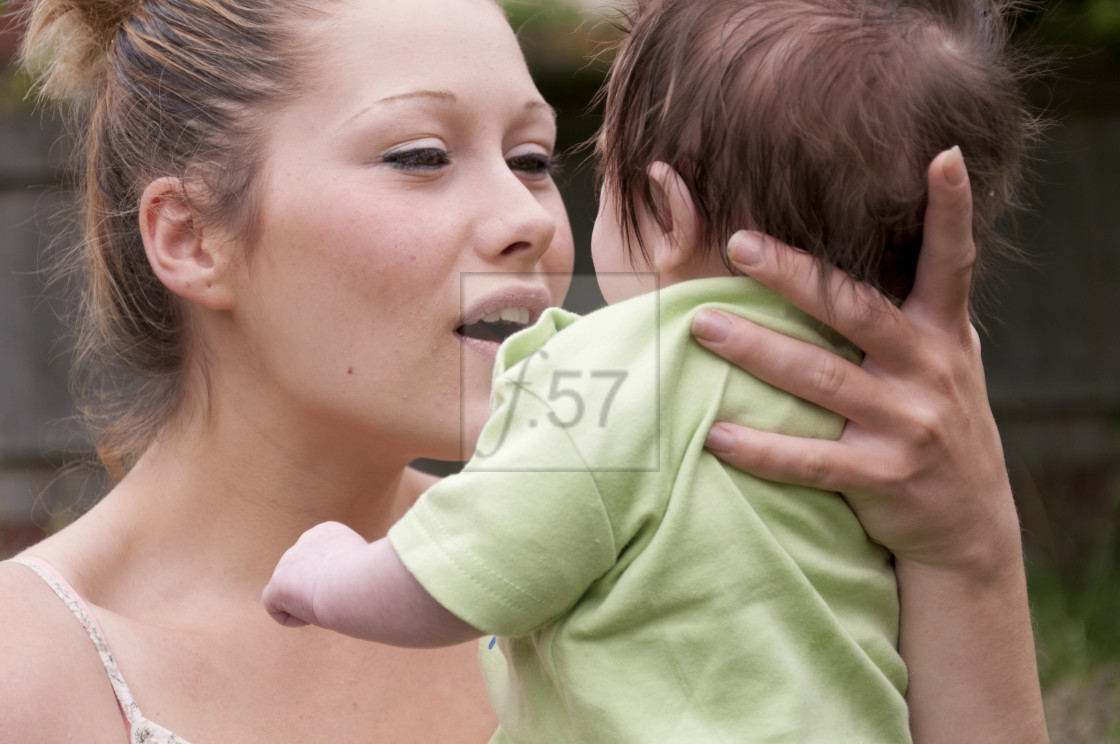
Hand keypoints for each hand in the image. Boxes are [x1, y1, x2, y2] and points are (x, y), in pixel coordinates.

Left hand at [262, 521, 367, 628]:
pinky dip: (294, 618)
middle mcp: (305, 540)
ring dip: (311, 604)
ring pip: (293, 594)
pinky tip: (313, 613)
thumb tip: (343, 588)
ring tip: (331, 602)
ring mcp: (288, 561)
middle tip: (343, 597)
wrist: (361, 585)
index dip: (338, 580)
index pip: (323, 563)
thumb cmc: (373, 582)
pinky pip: (276, 608)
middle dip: (321, 591)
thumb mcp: (364, 568)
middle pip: (307, 578)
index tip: (353, 585)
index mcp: (329, 532)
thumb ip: (347, 570)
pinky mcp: (277, 583)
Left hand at [692, 147, 1019, 574]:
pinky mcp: (882, 477)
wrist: (968, 526)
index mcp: (943, 334)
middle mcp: (930, 370)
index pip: (951, 263)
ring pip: (820, 379)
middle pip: (855, 311)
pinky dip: (761, 448)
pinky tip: (715, 434)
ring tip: (701, 326)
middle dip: (794, 276)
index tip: (941, 156)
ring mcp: (908, 425)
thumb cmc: (938, 425)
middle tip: (737, 242)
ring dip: (756, 352)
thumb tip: (884, 240)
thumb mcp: (945, 362)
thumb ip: (914, 312)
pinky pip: (810, 460)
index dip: (950, 211)